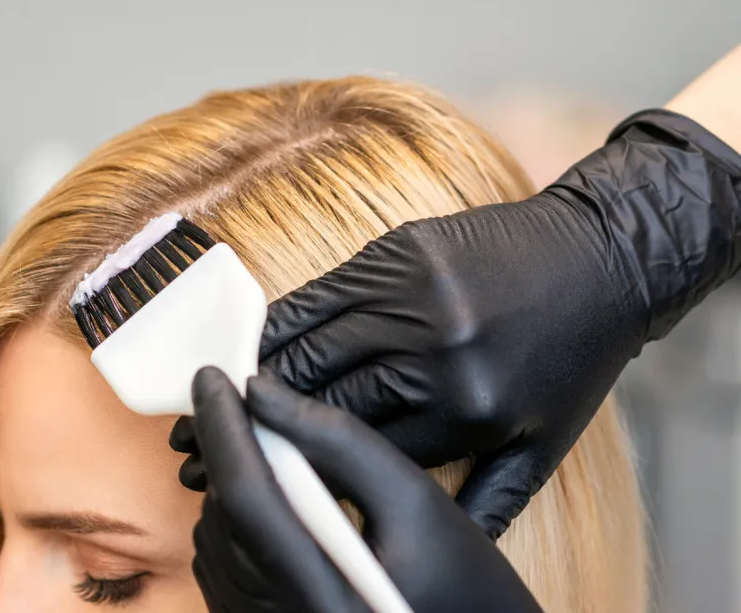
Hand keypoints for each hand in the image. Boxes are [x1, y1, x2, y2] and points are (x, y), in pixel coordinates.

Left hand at [190, 367, 541, 612]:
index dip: (224, 428)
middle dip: (224, 448)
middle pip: (221, 514)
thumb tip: (262, 393)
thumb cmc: (460, 579)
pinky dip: (232, 518)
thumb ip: (337, 440)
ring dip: (227, 482)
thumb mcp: (412, 497)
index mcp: (322, 597)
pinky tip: (267, 495)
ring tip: (261, 448)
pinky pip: (218, 563)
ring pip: (211, 535)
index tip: (213, 377)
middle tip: (234, 399)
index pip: (246, 497)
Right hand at [256, 105, 740, 538]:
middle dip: (251, 430)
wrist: (601, 257)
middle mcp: (433, 352)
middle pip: (318, 398)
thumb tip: (421, 546)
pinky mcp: (396, 252)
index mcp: (465, 409)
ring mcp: (412, 295)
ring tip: (210, 403)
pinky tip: (247, 344)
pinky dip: (277, 321)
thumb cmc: (569, 358)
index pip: (356, 447)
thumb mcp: (542, 445)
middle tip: (198, 450)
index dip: (290, 469)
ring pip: (309, 343)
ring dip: (248, 377)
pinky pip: (320, 293)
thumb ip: (480, 499)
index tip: (244, 483)